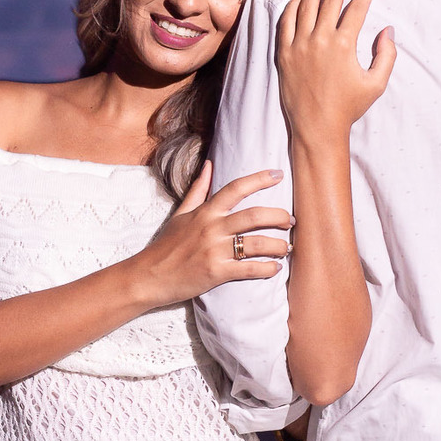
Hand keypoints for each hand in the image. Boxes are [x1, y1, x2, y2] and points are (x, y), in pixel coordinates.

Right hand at [139, 161, 292, 305]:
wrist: (149, 276)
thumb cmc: (166, 246)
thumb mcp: (180, 213)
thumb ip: (198, 189)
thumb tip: (209, 164)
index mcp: (205, 212)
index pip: (236, 188)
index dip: (259, 179)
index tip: (278, 175)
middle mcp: (212, 228)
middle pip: (254, 216)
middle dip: (279, 216)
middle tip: (291, 220)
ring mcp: (214, 251)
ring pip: (256, 244)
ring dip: (278, 245)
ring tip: (287, 248)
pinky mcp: (216, 273)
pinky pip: (249, 269)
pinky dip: (267, 269)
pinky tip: (275, 268)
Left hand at [275, 0, 395, 142]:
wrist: (317, 127)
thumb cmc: (348, 107)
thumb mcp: (376, 84)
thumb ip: (386, 55)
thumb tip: (387, 30)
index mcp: (344, 45)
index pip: (356, 9)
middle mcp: (320, 40)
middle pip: (331, 0)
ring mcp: (299, 45)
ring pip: (306, 6)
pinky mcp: (284, 53)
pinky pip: (286, 22)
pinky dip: (293, 6)